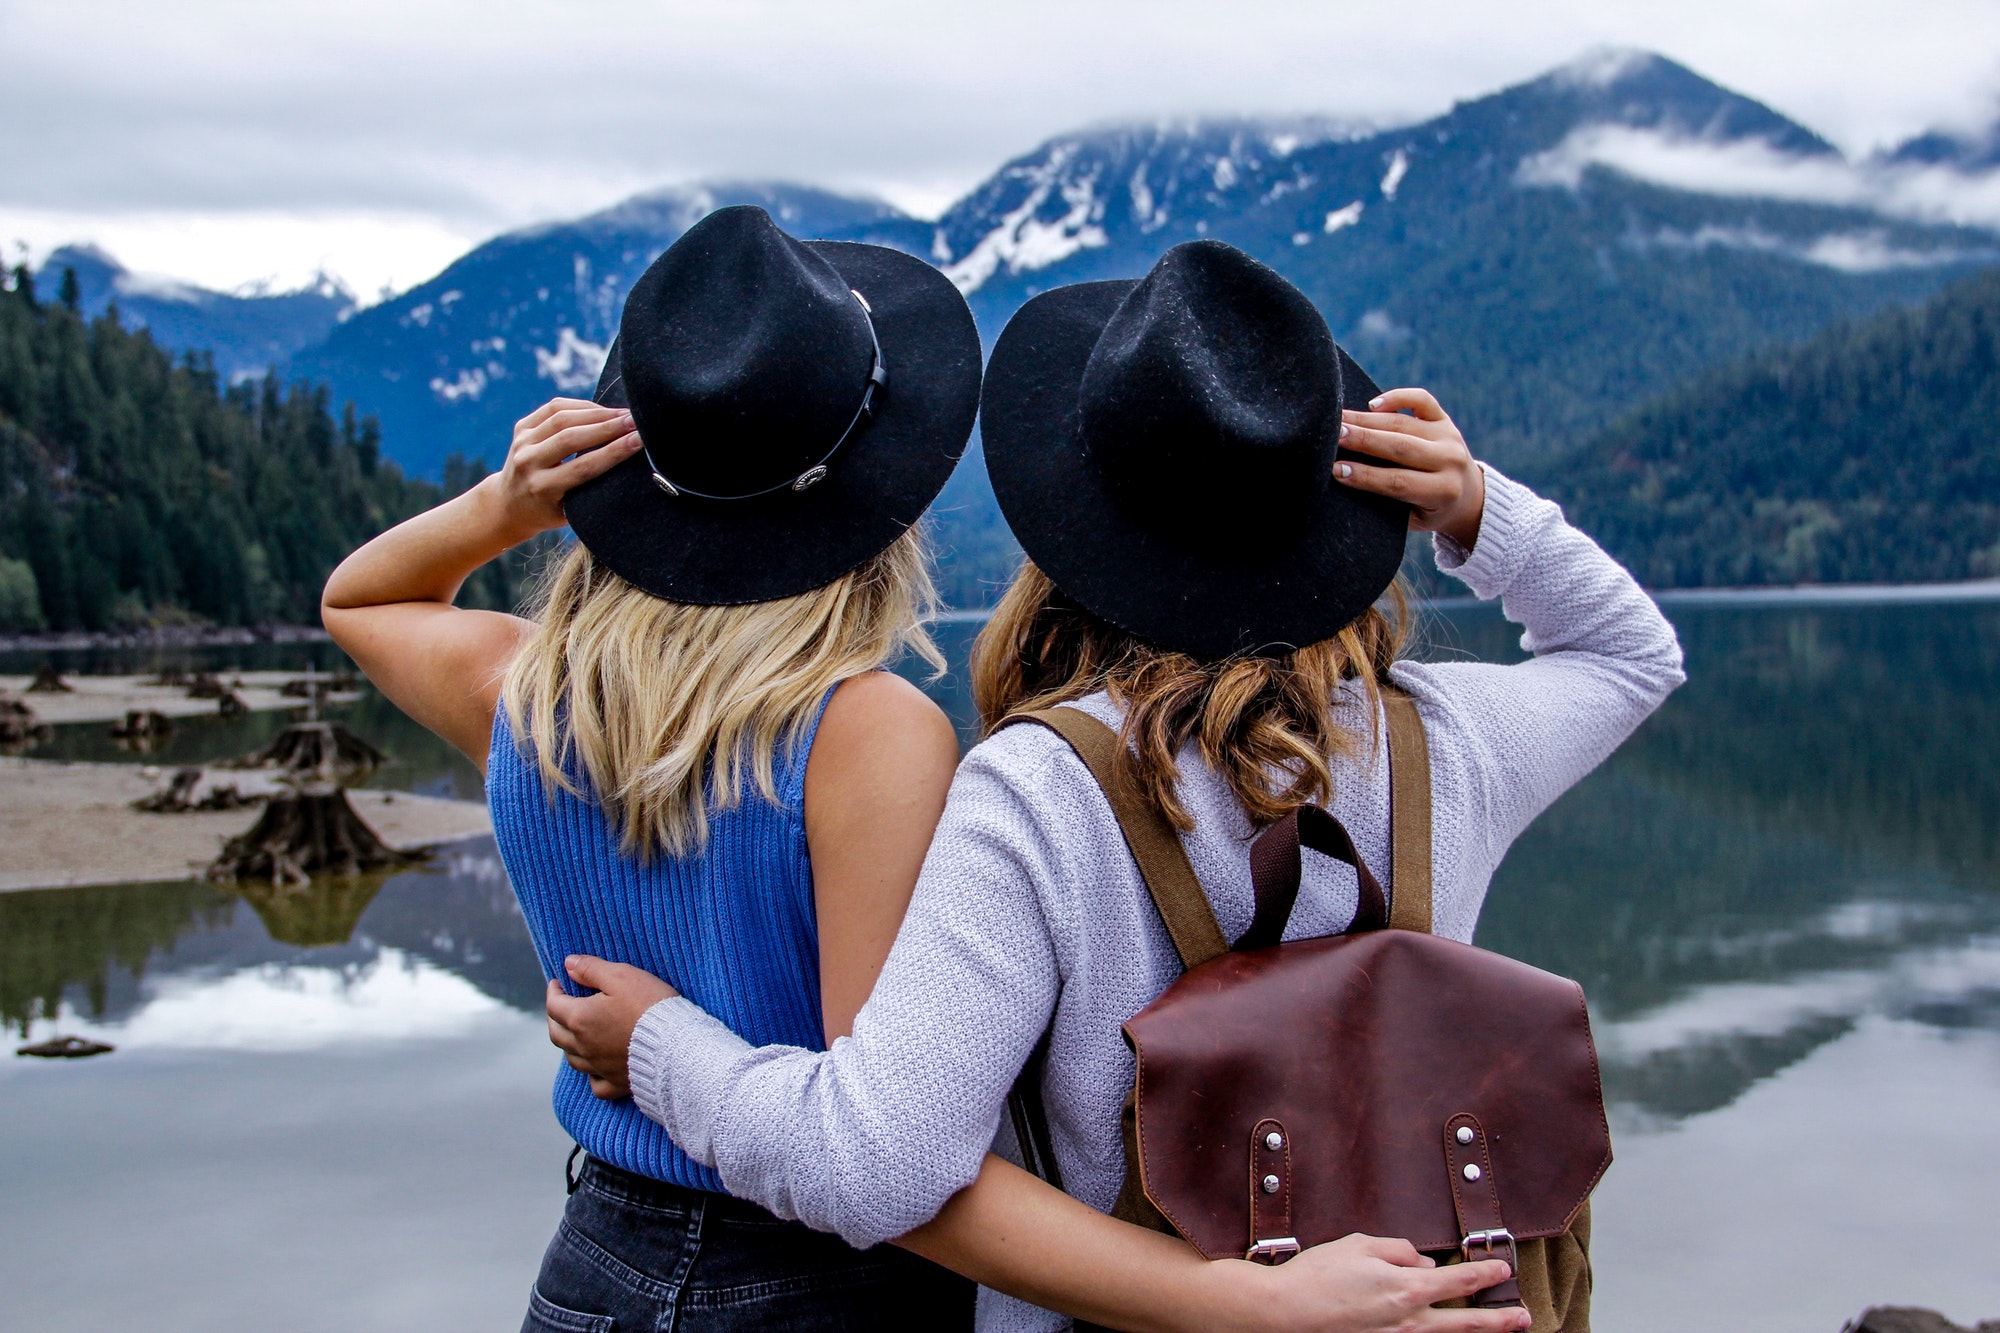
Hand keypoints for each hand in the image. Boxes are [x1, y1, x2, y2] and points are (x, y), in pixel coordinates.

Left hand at [492, 398, 642, 538]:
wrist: (509, 504)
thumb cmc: (550, 511)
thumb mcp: (571, 511)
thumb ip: (593, 490)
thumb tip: (632, 465)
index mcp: (542, 488)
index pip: (584, 466)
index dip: (614, 451)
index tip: (640, 440)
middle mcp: (528, 463)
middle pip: (572, 437)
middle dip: (609, 426)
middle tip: (637, 420)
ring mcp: (522, 442)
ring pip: (563, 417)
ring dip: (598, 413)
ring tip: (624, 414)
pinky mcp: (521, 427)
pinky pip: (554, 407)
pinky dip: (581, 406)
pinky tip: (602, 410)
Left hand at [545, 955, 677, 1100]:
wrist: (676, 1043)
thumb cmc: (649, 1006)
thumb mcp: (622, 976)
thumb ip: (592, 969)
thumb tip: (569, 964)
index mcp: (580, 1018)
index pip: (554, 1005)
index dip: (553, 991)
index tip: (557, 982)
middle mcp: (583, 1046)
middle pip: (556, 1033)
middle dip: (555, 1017)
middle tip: (560, 1006)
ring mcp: (599, 1067)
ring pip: (572, 1059)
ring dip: (568, 1044)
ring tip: (575, 1033)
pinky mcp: (616, 1082)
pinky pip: (595, 1085)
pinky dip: (591, 1076)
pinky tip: (596, 1068)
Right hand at [1212, 1234, 1528, 1332]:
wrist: (1285, 1312)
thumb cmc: (1318, 1275)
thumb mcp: (1360, 1245)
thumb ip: (1400, 1250)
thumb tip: (1425, 1263)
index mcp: (1406, 1289)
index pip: (1459, 1280)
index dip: (1486, 1273)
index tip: (1503, 1268)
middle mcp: (1409, 1321)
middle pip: (1467, 1322)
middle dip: (1499, 1319)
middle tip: (1524, 1316)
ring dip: (1475, 1332)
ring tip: (1500, 1328)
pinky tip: (1444, 1329)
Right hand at [1336, 388, 1485, 551]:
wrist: (1467, 497)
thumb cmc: (1429, 511)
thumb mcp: (1412, 516)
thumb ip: (1387, 500)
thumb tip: (1347, 477)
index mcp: (1442, 491)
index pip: (1398, 481)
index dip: (1365, 476)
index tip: (1336, 469)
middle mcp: (1449, 460)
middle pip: (1400, 447)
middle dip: (1364, 440)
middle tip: (1335, 435)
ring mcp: (1448, 436)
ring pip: (1403, 423)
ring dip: (1367, 420)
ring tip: (1340, 420)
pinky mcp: (1444, 419)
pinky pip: (1421, 400)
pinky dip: (1398, 397)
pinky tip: (1372, 404)